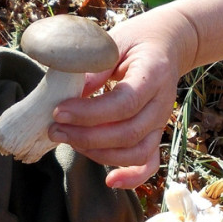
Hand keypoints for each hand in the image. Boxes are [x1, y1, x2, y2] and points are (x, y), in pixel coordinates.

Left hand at [49, 7, 197, 188]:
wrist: (168, 43)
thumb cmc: (137, 40)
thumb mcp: (114, 42)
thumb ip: (94, 66)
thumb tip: (67, 92)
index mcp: (153, 75)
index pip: (123, 104)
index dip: (89, 113)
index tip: (58, 111)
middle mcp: (162, 104)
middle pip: (128, 133)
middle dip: (86, 137)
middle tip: (54, 129)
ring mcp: (161, 122)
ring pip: (135, 152)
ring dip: (99, 154)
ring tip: (68, 141)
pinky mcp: (156, 133)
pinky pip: (149, 163)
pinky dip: (133, 177)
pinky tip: (110, 181)